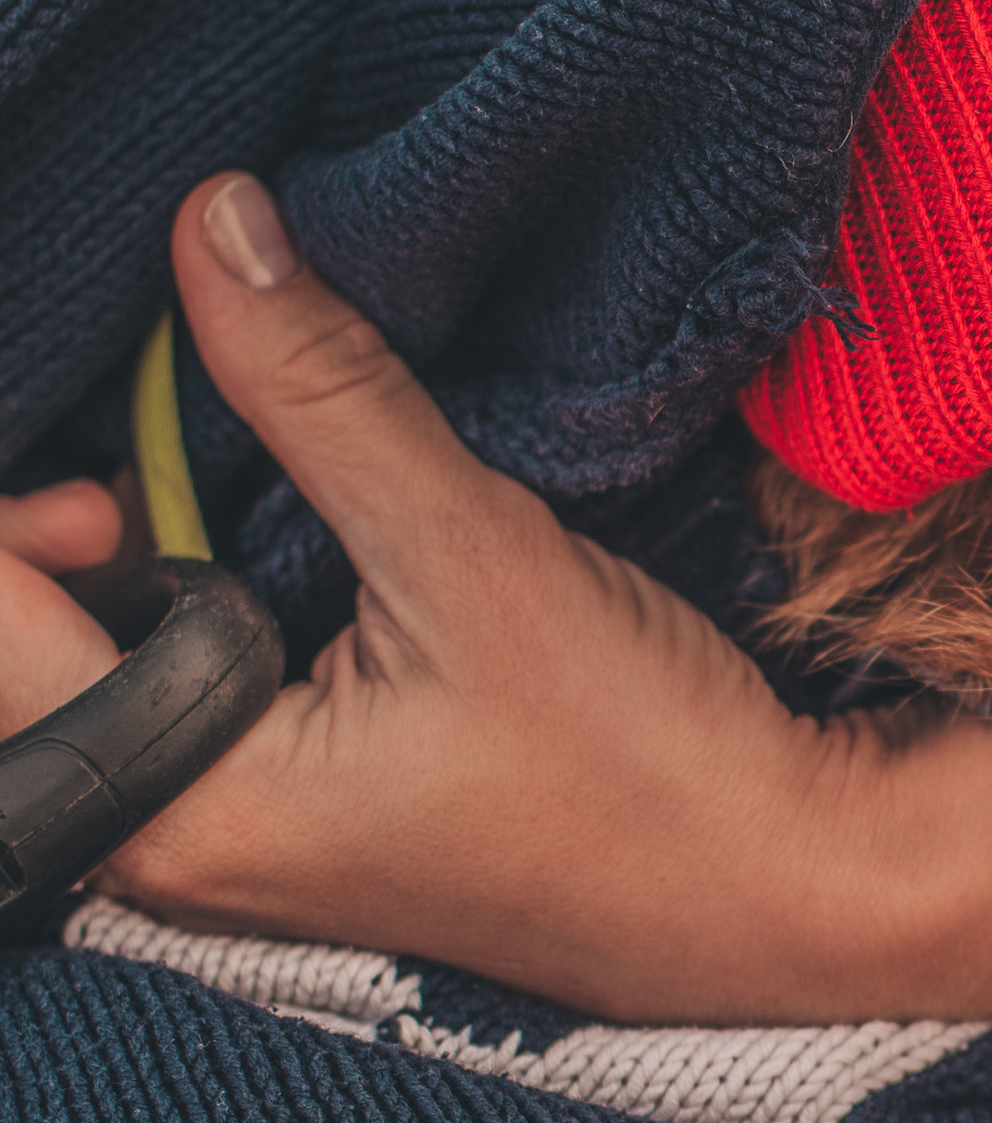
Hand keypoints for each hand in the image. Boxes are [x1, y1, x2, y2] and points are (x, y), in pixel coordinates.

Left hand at [0, 175, 991, 1023]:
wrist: (783, 896)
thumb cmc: (646, 770)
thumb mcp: (477, 559)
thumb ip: (320, 393)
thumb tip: (213, 226)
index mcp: (177, 803)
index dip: (14, 493)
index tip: (88, 401)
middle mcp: (168, 848)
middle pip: (15, 652)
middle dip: (60, 524)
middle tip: (158, 444)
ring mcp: (228, 851)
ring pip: (90, 676)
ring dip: (134, 563)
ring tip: (239, 492)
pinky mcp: (293, 830)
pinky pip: (173, 704)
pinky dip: (197, 610)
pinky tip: (284, 562)